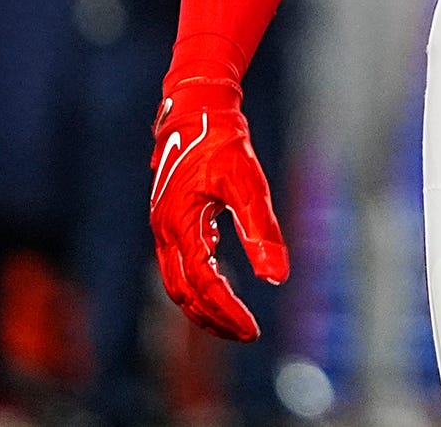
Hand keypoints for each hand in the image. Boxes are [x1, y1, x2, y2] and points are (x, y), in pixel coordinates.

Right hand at [149, 76, 287, 341]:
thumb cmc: (222, 142)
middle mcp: (165, 232)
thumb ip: (260, 231)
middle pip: (184, 294)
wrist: (197, 108)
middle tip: (247, 333)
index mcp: (180, 227)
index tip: (253, 330)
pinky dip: (200, 282)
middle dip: (214, 319)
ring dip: (204, 306)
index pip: (202, 286)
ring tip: (234, 320)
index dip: (227, 312)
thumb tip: (276, 278)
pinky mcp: (172, 218)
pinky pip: (180, 264)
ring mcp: (164, 226)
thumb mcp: (248, 184)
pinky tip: (223, 282)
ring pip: (178, 283)